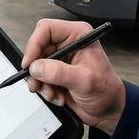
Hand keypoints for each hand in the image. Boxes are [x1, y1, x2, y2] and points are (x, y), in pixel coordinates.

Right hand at [21, 19, 125, 133]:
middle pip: (37, 48)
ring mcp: (60, 58)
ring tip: (52, 93)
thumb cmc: (106, 90)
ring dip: (41, 82)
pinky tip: (58, 95)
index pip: (47, 29)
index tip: (29, 63)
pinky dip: (44, 89)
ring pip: (36, 65)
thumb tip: (36, 67)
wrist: (108, 109)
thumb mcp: (84, 81)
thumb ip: (59, 73)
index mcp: (78, 36)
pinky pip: (38, 77)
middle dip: (36, 69)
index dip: (34, 44)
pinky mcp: (55, 72)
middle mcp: (67, 44)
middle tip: (37, 83)